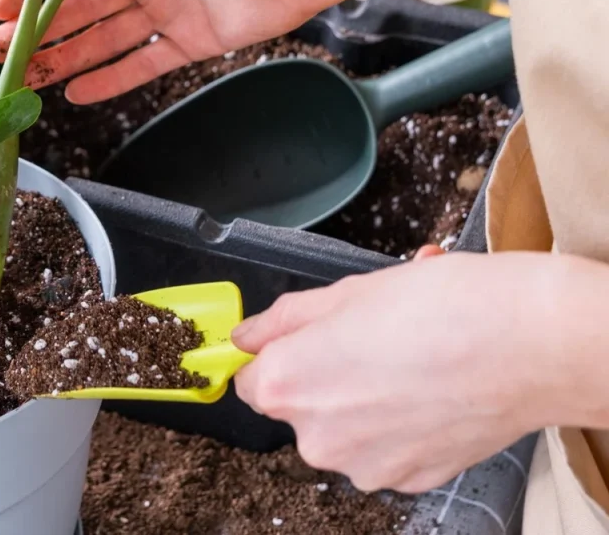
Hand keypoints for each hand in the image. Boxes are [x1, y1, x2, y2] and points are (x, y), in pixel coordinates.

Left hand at [231, 251, 574, 492]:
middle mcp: (317, 437)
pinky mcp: (408, 480)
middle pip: (296, 407)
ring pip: (342, 431)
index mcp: (288, 383)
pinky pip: (382, 451)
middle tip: (366, 341)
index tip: (300, 343)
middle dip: (321, 376)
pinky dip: (396, 427)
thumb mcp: (345, 292)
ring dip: (360, 403)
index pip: (248, 380)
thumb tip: (245, 336)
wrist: (527, 344)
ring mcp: (364, 466)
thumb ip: (283, 320)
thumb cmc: (439, 307)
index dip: (275, 355)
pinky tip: (427, 392)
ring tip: (404, 362)